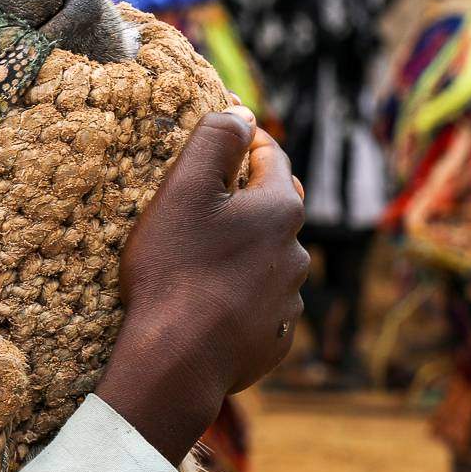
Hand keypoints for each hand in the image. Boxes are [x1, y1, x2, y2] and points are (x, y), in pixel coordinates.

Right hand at [96, 110, 307, 464]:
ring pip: (270, 261)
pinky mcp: (274, 338)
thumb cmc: (175, 269)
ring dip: (247, 254)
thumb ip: (214, 142)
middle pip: (276, 211)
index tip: (227, 135)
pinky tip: (213, 305)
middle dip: (251, 200)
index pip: (271, 157)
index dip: (247, 141)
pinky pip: (261, 307)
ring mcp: (288, 300)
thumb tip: (240, 113)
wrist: (178, 358)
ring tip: (206, 261)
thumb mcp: (184, 190)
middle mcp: (295, 252)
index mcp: (279, 209)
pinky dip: (243, 299)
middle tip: (213, 200)